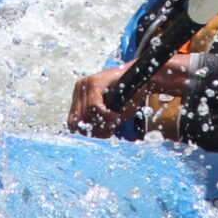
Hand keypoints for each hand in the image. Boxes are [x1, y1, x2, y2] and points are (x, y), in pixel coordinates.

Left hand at [66, 55, 196, 135]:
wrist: (144, 79)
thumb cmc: (128, 98)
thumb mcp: (110, 114)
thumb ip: (97, 124)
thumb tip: (87, 139)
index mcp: (79, 97)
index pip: (73, 123)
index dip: (88, 133)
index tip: (104, 133)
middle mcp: (79, 89)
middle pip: (78, 122)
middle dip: (96, 130)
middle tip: (112, 128)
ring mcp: (85, 84)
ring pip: (86, 116)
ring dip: (103, 123)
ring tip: (116, 120)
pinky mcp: (94, 83)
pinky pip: (94, 108)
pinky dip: (107, 116)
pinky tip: (117, 115)